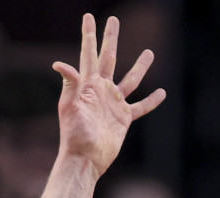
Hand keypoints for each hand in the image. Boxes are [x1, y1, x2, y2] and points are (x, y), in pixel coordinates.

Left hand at [53, 13, 165, 176]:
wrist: (85, 159)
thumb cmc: (74, 135)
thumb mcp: (70, 107)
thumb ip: (70, 84)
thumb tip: (58, 63)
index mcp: (87, 85)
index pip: (88, 54)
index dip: (89, 35)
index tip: (88, 17)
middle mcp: (101, 90)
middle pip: (109, 58)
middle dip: (111, 39)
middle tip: (114, 20)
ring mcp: (113, 103)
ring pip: (130, 80)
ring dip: (140, 67)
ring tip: (150, 52)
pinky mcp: (124, 118)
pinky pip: (141, 107)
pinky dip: (151, 101)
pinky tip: (161, 93)